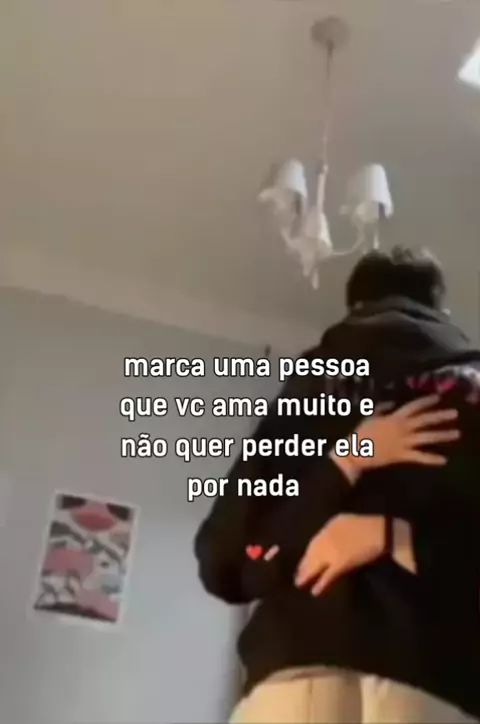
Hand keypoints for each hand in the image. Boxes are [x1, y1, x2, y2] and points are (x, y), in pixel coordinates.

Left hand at [295, 514, 384, 595]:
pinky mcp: (340, 563)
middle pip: (312, 554)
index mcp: (330, 525)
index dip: (308, 553)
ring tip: (300, 583)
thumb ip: (335, 529)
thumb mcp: (347, 521)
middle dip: (304, 564)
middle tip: (297, 575)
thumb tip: (328, 540)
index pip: (314, 542)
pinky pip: (328, 575)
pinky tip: (315, 591)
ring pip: (315, 564)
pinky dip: (321, 584)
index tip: (303, 561)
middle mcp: (327, 537)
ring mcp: (332, 551)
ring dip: (306, 574)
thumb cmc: (368, 526)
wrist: (380, 532)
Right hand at [331, 394, 458, 483]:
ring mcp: (403, 442)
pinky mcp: (402, 455)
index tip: (438, 398)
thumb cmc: (361, 433)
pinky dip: (431, 459)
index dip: (426, 401)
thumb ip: (381, 409)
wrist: (356, 452)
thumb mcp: (370, 416)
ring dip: (442, 435)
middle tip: (454, 414)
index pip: (413, 407)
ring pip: (426, 437)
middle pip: (424, 420)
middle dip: (440, 416)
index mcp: (394, 418)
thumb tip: (391, 403)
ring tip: (456, 434)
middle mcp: (402, 428)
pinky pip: (419, 457)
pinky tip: (443, 460)